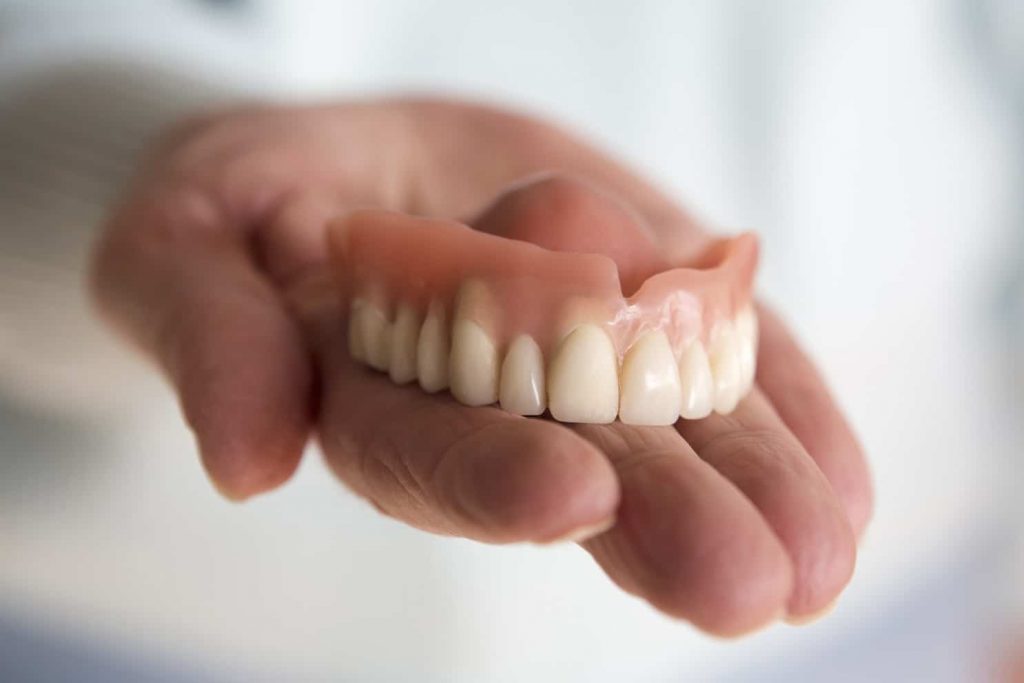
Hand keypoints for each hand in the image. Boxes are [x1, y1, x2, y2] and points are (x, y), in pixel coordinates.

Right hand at [91, 100, 871, 634]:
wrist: (344, 165)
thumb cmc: (239, 203)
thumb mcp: (183, 241)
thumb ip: (211, 335)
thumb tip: (244, 460)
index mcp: (362, 397)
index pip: (419, 451)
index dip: (484, 477)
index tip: (568, 495)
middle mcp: (482, 397)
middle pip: (565, 463)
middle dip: (656, 521)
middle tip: (748, 585)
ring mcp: (573, 352)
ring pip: (660, 433)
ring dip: (744, 491)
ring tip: (816, 557)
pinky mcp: (640, 299)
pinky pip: (717, 361)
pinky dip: (780, 414)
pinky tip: (838, 485)